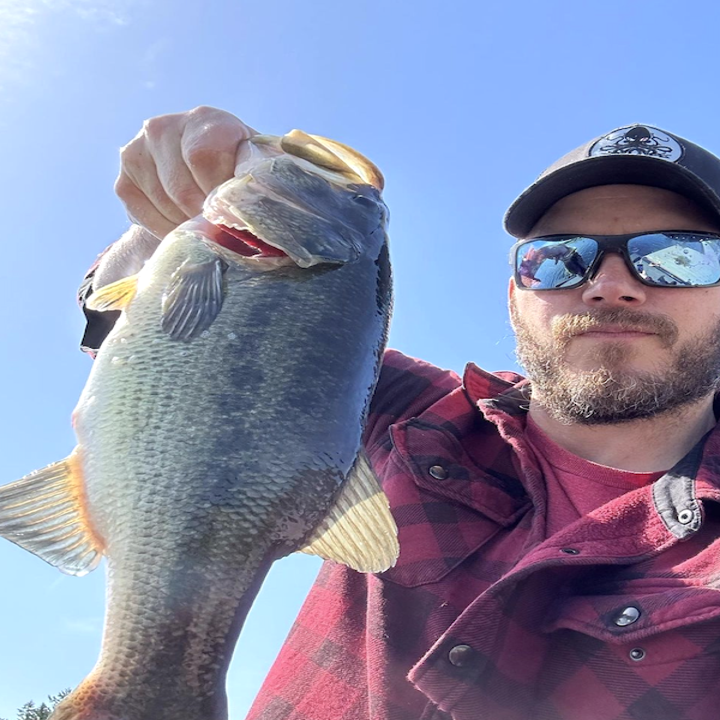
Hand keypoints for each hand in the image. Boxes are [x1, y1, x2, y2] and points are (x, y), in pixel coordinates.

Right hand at [115, 106, 257, 237]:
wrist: (209, 180)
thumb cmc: (240, 174)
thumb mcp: (256, 168)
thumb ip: (255, 173)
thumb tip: (247, 201)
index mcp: (205, 119)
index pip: (202, 157)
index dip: (217, 191)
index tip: (231, 207)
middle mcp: (164, 127)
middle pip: (182, 188)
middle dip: (204, 215)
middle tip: (219, 225)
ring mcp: (138, 152)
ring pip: (164, 204)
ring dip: (187, 224)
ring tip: (204, 223)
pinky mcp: (124, 180)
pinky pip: (142, 214)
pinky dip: (165, 228)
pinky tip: (181, 224)